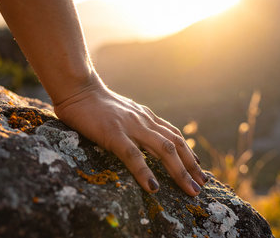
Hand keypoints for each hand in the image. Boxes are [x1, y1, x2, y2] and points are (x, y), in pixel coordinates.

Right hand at [54, 80, 207, 195]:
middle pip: (176, 144)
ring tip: (190, 190)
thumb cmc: (96, 104)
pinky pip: (133, 155)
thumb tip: (145, 138)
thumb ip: (136, 124)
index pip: (174, 136)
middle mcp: (144, 121)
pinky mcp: (113, 134)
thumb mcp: (124, 113)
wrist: (78, 89)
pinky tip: (153, 188)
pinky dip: (145, 172)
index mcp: (146, 117)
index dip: (189, 153)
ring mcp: (131, 126)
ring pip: (163, 149)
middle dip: (191, 166)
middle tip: (202, 185)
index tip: (199, 169)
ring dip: (180, 171)